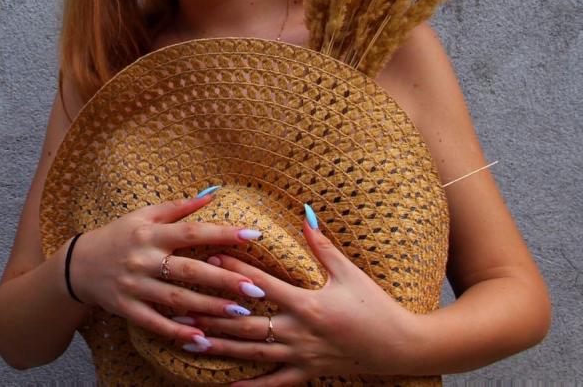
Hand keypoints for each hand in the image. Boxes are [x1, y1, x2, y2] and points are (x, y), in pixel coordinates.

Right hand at [68, 189, 270, 351]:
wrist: (77, 264)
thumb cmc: (118, 236)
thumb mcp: (143, 216)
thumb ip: (178, 208)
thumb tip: (211, 194)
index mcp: (151, 234)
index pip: (193, 232)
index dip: (224, 234)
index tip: (253, 235)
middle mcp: (143, 259)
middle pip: (190, 270)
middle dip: (225, 280)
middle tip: (256, 287)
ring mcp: (134, 286)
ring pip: (177, 299)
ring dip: (209, 307)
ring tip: (240, 313)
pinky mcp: (126, 308)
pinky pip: (155, 322)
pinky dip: (177, 332)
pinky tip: (201, 338)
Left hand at [173, 211, 424, 384]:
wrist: (400, 346)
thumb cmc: (376, 306)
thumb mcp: (349, 272)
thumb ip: (322, 245)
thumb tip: (303, 212)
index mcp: (308, 303)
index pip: (262, 284)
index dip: (234, 270)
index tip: (208, 257)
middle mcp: (299, 332)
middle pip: (246, 322)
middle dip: (213, 314)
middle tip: (181, 305)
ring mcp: (301, 356)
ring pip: (252, 353)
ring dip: (219, 347)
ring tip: (189, 341)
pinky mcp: (307, 374)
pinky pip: (272, 383)